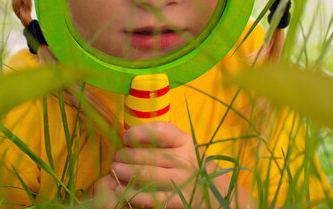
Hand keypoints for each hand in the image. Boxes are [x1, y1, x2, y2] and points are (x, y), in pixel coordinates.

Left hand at [92, 121, 251, 207]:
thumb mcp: (185, 147)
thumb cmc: (193, 165)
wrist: (217, 192)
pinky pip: (149, 197)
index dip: (139, 133)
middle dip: (125, 156)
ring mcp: (181, 181)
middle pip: (148, 155)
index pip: (160, 131)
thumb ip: (163, 141)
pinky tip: (119, 190)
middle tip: (116, 158)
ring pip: (145, 175)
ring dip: (124, 173)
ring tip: (114, 171)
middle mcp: (185, 160)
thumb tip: (129, 140)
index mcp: (185, 142)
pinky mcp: (176, 201)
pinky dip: (131, 194)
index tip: (127, 137)